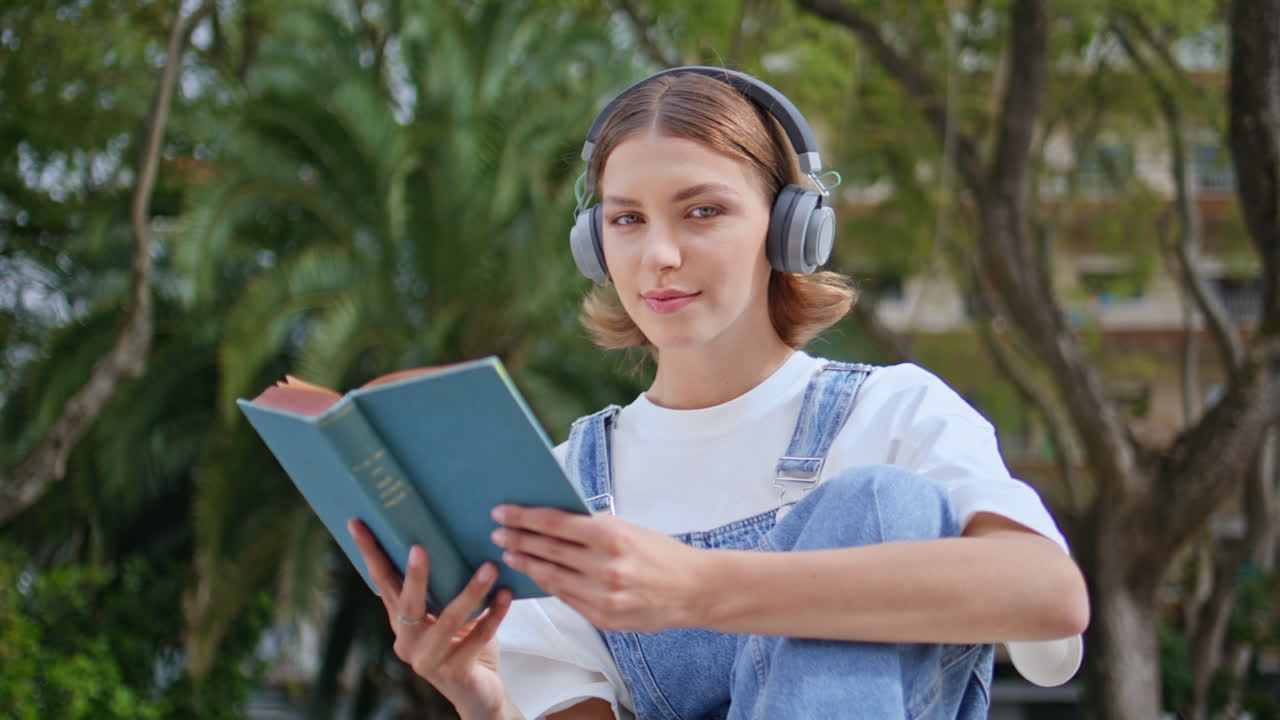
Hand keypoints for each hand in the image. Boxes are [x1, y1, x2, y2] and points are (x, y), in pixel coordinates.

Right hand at [347, 519, 517, 717]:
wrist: (480, 691)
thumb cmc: (464, 642)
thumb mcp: (449, 612)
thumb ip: (445, 586)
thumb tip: (452, 535)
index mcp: (401, 620)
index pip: (382, 581)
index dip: (370, 553)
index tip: (358, 522)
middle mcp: (407, 641)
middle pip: (407, 603)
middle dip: (414, 576)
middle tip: (419, 547)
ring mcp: (428, 661)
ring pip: (448, 621)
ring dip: (470, 592)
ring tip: (490, 567)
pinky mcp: (454, 674)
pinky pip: (477, 639)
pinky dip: (495, 615)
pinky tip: (506, 595)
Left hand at [490, 505, 703, 632]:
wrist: (693, 590)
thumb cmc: (660, 553)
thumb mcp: (628, 529)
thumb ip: (591, 528)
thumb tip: (550, 522)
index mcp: (611, 537)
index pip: (555, 524)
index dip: (524, 517)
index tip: (502, 512)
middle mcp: (604, 567)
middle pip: (547, 551)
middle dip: (518, 540)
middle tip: (496, 533)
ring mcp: (602, 596)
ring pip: (551, 578)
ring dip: (526, 564)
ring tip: (509, 553)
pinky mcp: (603, 618)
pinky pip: (566, 598)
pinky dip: (548, 585)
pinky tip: (536, 575)